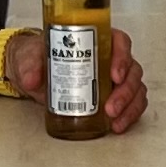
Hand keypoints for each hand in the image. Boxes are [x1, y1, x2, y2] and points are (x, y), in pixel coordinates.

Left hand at [6, 27, 151, 132]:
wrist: (34, 74)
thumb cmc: (39, 58)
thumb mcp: (30, 57)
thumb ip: (31, 65)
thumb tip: (32, 79)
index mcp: (97, 41)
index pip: (120, 42)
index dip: (123, 57)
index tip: (115, 75)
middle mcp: (110, 58)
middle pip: (131, 70)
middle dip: (125, 91)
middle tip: (111, 107)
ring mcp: (115, 78)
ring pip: (135, 88)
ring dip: (129, 105)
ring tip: (114, 120)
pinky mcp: (113, 96)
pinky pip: (131, 104)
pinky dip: (129, 115)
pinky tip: (117, 125)